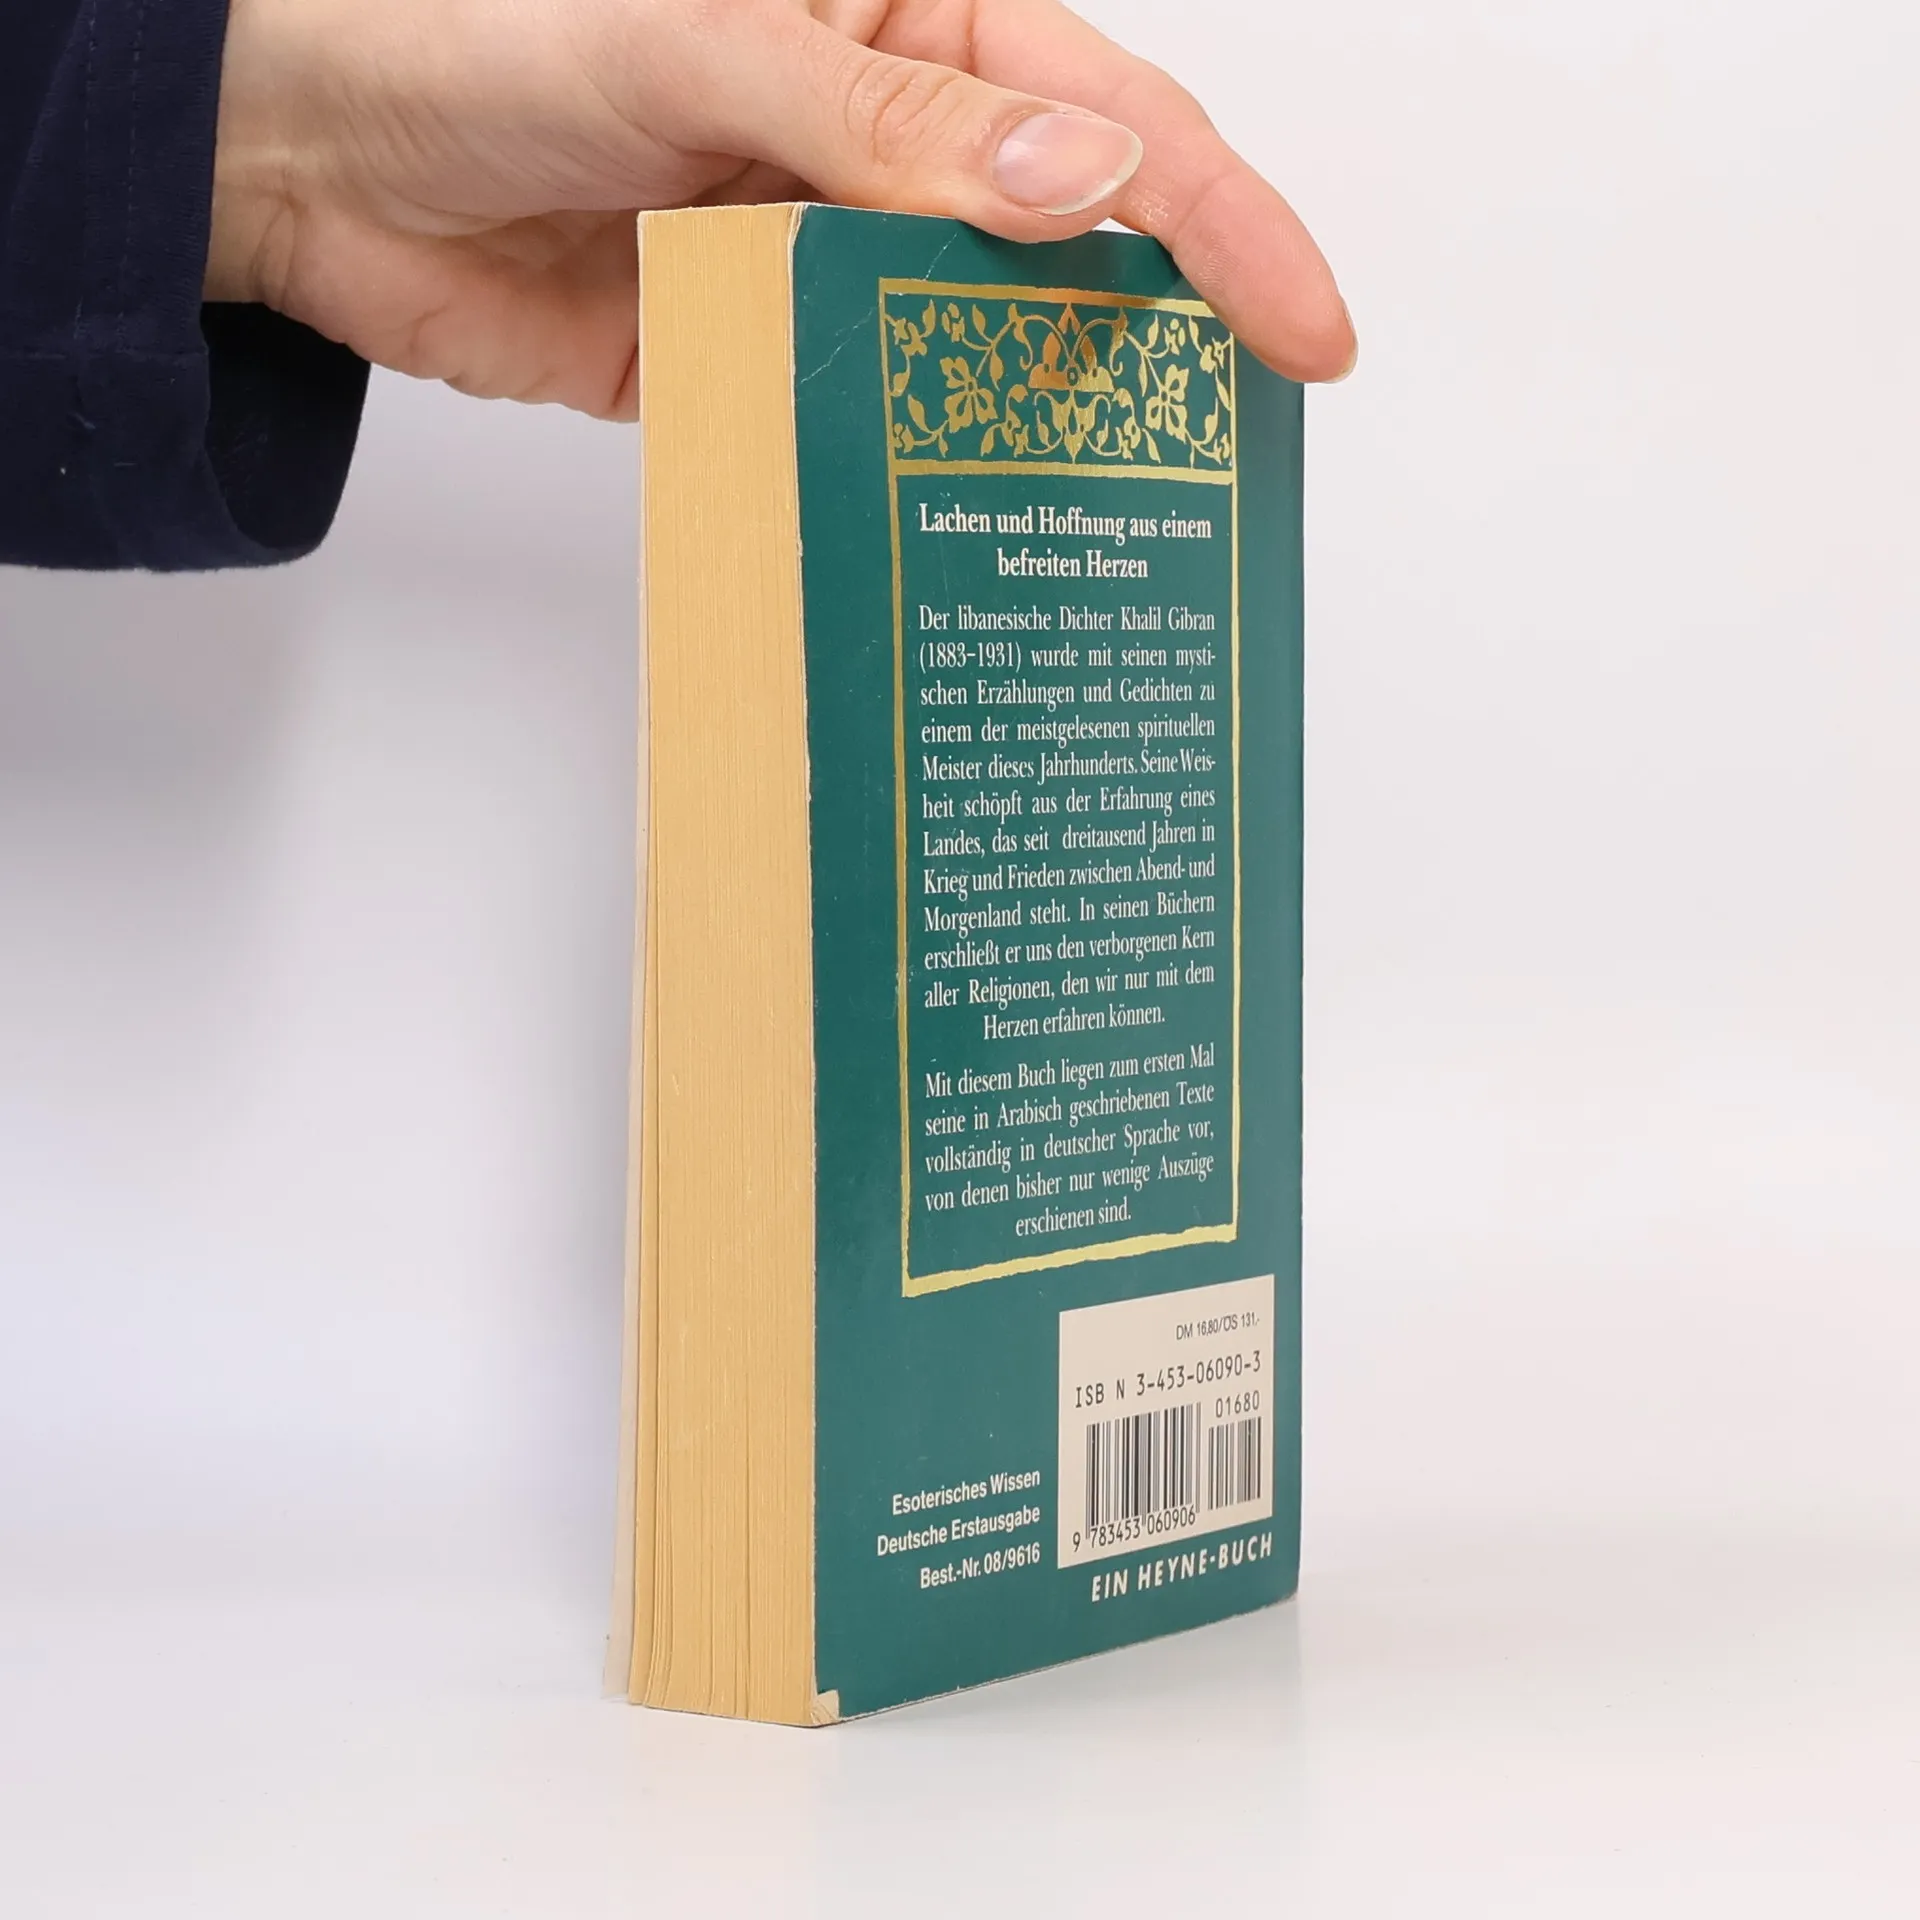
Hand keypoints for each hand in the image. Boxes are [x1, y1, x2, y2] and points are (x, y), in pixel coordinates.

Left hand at [210, 0, 1355, 417]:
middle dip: (1159, 345)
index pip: (1111, 120)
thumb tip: (1086, 180)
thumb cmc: (479, 35)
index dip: (1226, 227)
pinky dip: (906, 471)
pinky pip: (860, 420)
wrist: (313, 160)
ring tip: (1125, 522)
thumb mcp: (707, 42)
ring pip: (971, 352)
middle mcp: (880, 146)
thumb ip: (891, 129)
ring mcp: (823, 261)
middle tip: (1234, 461)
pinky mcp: (756, 359)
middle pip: (1070, 248)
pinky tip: (956, 526)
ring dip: (1035, 426)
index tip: (1305, 336)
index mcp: (904, 24)